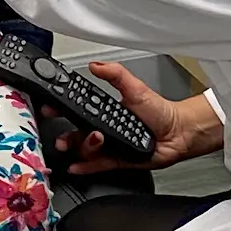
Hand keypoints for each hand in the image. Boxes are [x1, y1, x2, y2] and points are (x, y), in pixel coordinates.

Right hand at [49, 61, 223, 175]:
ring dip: (84, 147)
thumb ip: (116, 74)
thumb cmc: (161, 111)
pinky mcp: (117, 160)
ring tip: (95, 140)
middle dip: (66, 135)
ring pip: (87, 149)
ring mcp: (111, 144)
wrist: (179, 133)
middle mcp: (106, 127)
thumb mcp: (135, 87)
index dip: (62, 109)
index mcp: (107, 108)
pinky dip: (86, 166)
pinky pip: (98, 164)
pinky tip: (77, 165)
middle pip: (77, 132)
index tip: (51, 108)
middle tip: (63, 136)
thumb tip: (96, 65)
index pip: (79, 108)